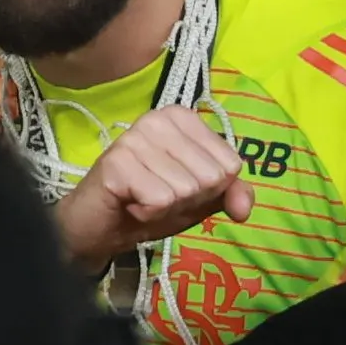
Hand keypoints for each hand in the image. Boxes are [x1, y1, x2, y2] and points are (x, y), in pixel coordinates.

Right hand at [59, 108, 253, 267]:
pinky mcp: (116, 162)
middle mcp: (157, 118)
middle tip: (158, 193)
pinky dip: (149, 212)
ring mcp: (134, 137)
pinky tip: (131, 203)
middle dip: (189, 199)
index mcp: (182, 118)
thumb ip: (231, 193)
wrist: (102, 226)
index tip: (179, 185)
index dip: (210, 189)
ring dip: (167, 207)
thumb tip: (243, 210)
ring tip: (142, 198)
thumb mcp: (201, 198)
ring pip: (186, 189)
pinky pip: (160, 199)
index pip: (230, 164)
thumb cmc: (151, 203)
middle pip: (210, 176)